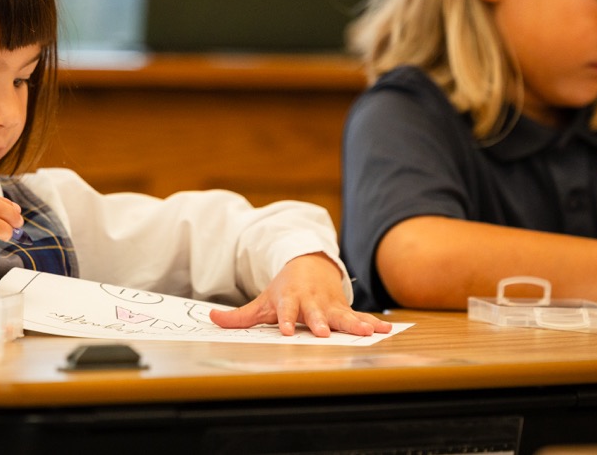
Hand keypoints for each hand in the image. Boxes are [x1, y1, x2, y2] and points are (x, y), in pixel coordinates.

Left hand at [207, 253, 392, 336]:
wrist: (310, 264)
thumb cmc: (285, 288)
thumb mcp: (262, 300)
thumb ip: (239, 316)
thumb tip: (211, 319)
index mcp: (290, 298)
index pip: (286, 310)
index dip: (286, 320)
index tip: (287, 331)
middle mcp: (312, 301)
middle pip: (316, 313)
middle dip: (320, 322)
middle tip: (323, 333)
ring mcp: (330, 304)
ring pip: (342, 315)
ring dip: (353, 323)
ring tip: (366, 333)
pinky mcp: (345, 308)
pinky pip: (360, 316)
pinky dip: (373, 322)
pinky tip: (386, 330)